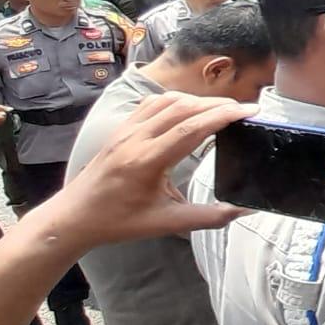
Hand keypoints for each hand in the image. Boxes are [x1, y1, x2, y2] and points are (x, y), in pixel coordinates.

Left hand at [31, 92, 255, 250]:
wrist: (74, 217)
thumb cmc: (119, 222)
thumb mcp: (166, 224)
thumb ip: (208, 217)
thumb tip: (245, 210)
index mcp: (147, 161)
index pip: (192, 128)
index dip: (224, 116)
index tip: (250, 111)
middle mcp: (135, 139)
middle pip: (183, 108)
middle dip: (217, 104)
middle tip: (244, 109)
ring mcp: (125, 131)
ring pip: (167, 101)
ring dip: (198, 100)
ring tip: (222, 108)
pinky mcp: (120, 129)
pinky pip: (150, 104)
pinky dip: (176, 101)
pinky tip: (189, 108)